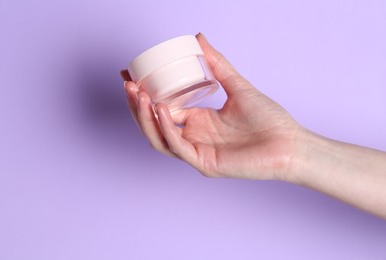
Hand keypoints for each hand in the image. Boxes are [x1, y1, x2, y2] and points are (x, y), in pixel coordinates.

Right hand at [121, 33, 302, 180]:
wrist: (290, 143)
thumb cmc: (269, 119)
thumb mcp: (237, 85)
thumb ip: (217, 64)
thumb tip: (199, 38)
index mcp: (198, 122)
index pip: (162, 109)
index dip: (143, 94)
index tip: (130, 74)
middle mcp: (194, 137)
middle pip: (154, 124)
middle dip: (137, 105)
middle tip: (128, 83)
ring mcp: (197, 152)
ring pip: (159, 138)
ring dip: (144, 117)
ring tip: (137, 94)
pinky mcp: (204, 163)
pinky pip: (178, 147)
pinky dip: (166, 128)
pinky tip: (159, 108)